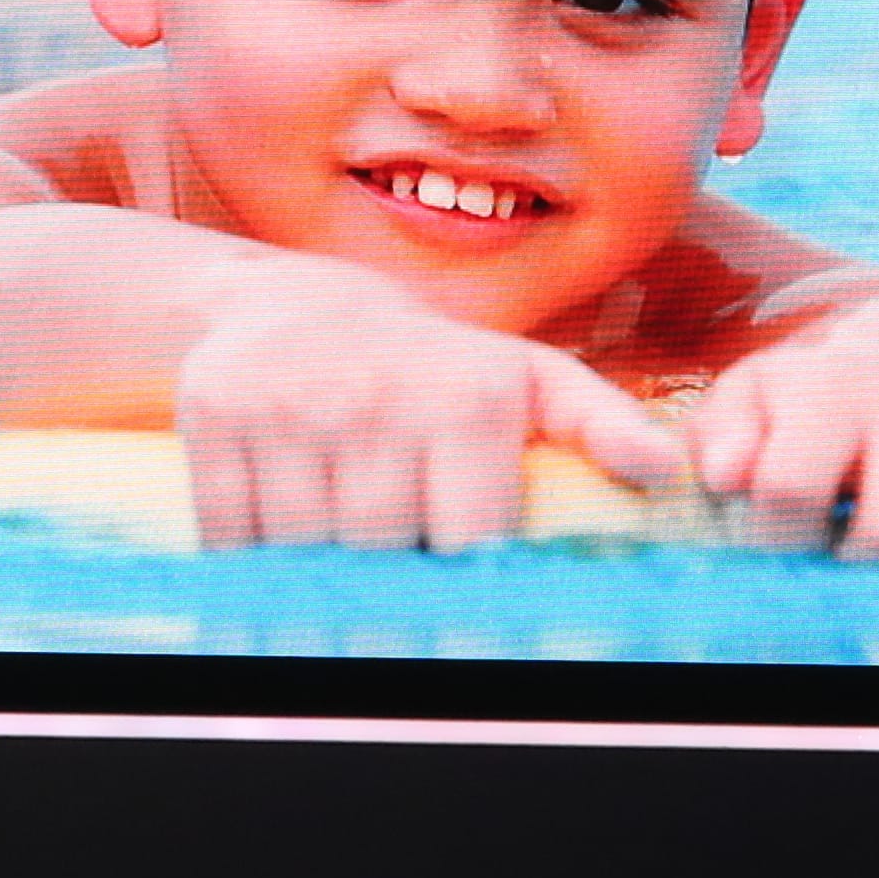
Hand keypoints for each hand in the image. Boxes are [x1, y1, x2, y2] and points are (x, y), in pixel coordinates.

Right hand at [172, 270, 681, 550]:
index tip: (460, 572)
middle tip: (397, 551)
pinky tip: (282, 523)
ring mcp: (286, 405)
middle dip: (393, 568)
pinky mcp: (211, 415)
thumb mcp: (528, 379)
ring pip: (304, 547)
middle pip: (385, 548)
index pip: (471, 539)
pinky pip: (230, 530)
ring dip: (321, 564)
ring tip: (343, 536)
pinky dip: (252, 550)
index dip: (464, 570)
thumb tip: (666, 469)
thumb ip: (600, 422)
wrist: (300, 305)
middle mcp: (375, 395)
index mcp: (465, 396)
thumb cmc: (439, 364)